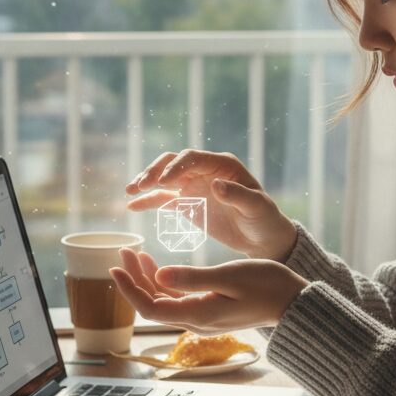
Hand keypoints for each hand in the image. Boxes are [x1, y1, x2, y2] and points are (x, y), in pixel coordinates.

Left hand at [109, 247, 307, 333]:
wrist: (294, 302)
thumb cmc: (267, 285)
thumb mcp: (229, 276)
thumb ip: (193, 278)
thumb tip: (159, 277)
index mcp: (199, 314)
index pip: (151, 307)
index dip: (130, 289)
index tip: (115, 267)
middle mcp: (197, 320)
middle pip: (154, 304)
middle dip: (134, 279)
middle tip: (123, 251)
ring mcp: (204, 317)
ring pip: (164, 301)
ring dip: (147, 279)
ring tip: (136, 253)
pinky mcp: (211, 310)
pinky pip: (178, 299)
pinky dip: (164, 282)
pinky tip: (160, 266)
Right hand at [125, 150, 297, 261]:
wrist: (262, 238)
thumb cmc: (264, 219)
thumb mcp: (257, 207)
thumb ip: (238, 195)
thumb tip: (216, 184)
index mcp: (222, 165)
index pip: (192, 158)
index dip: (176, 167)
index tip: (163, 182)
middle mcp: (205, 171)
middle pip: (173, 162)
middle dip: (155, 171)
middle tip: (141, 186)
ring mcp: (194, 185)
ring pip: (164, 177)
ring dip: (146, 181)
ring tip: (131, 192)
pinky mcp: (186, 202)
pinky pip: (163, 198)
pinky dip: (147, 200)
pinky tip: (132, 205)